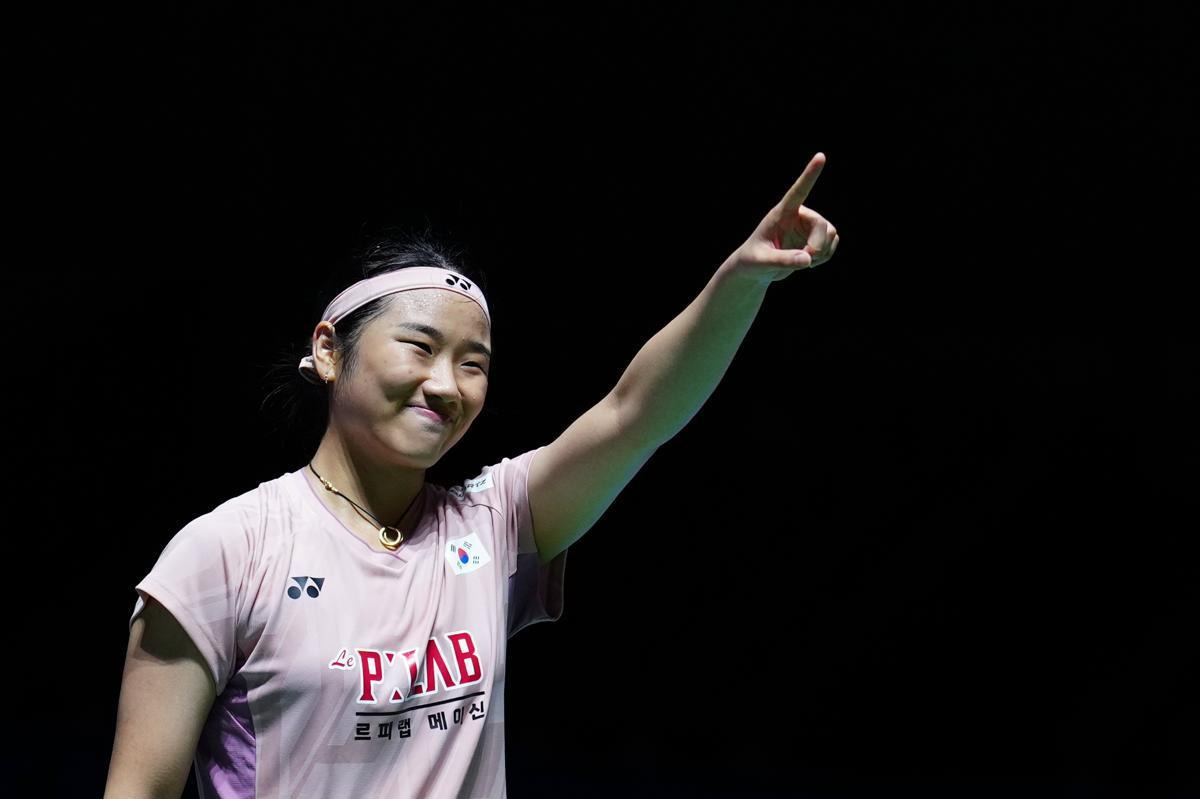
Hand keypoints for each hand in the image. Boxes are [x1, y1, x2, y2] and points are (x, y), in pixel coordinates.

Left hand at [722, 152, 839, 283]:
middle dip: (818, 245)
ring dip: (823, 252)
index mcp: (781, 213)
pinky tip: (810, 262)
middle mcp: (797, 215)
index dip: (809, 175)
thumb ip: (782, 261)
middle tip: (807, 260)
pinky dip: (826, 255)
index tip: (820, 156)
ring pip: (831, 232)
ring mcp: (808, 226)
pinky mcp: (815, 237)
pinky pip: (833, 242)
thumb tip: (807, 259)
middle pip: (821, 224)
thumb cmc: (752, 261)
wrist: (756, 270)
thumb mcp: (762, 262)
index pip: (797, 191)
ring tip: (805, 262)